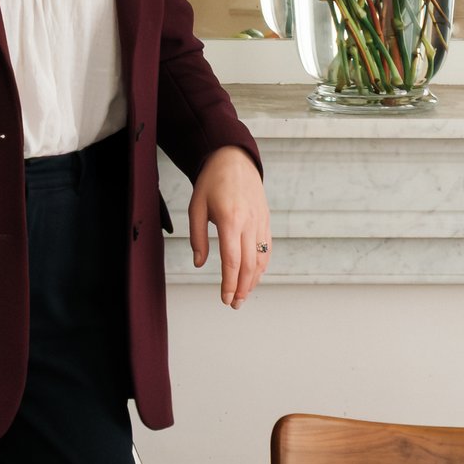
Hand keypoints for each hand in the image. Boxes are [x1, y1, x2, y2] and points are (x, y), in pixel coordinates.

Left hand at [189, 148, 272, 309]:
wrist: (234, 158)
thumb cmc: (211, 181)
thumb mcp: (196, 207)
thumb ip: (197, 237)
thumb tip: (199, 263)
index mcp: (230, 220)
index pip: (232, 261)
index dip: (229, 283)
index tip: (224, 299)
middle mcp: (249, 223)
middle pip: (249, 265)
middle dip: (242, 289)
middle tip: (233, 304)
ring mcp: (261, 222)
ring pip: (261, 260)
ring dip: (253, 281)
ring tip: (243, 296)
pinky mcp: (266, 220)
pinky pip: (267, 249)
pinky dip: (262, 266)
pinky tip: (254, 276)